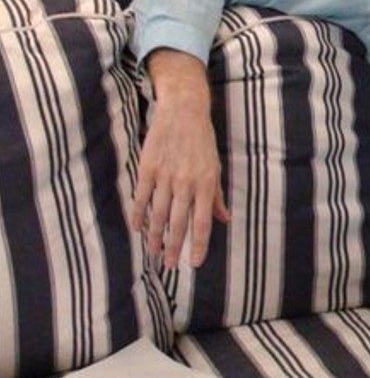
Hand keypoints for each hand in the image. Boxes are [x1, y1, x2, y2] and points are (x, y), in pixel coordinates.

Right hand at [130, 49, 229, 267]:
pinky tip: (137, 228)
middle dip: (174, 246)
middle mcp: (186, 182)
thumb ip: (217, 196)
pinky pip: (141, 196)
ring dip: (155, 235)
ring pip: (158, 213)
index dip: (199, 244)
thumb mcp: (216, 167)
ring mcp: (165, 175)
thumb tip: (225, 218)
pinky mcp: (148, 167)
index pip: (203, 221)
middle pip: (178, 222)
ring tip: (154, 252)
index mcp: (206, 183)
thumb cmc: (203, 141)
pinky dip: (138, 213)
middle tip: (170, 265)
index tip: (195, 263)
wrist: (183, 111)